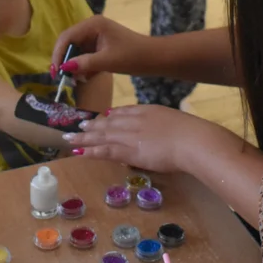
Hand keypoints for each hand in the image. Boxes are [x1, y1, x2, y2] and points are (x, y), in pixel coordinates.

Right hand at [51, 16, 154, 78]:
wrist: (155, 58)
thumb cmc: (134, 56)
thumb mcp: (108, 61)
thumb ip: (85, 63)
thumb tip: (63, 68)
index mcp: (93, 24)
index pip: (67, 37)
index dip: (58, 54)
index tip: (54, 72)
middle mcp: (92, 27)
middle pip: (69, 43)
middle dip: (66, 61)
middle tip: (63, 79)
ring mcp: (96, 36)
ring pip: (76, 51)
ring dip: (75, 66)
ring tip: (79, 80)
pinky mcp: (101, 46)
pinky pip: (85, 56)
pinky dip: (85, 67)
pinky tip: (89, 77)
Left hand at [66, 105, 239, 173]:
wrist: (192, 140)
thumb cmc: (191, 134)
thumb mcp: (175, 124)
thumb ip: (163, 127)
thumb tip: (160, 134)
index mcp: (147, 111)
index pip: (123, 113)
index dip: (109, 116)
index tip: (100, 118)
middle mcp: (134, 120)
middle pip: (108, 123)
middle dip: (92, 125)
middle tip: (78, 126)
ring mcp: (129, 135)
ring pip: (101, 135)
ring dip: (84, 137)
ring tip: (70, 137)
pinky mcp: (127, 150)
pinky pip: (104, 150)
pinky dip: (90, 150)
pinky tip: (79, 151)